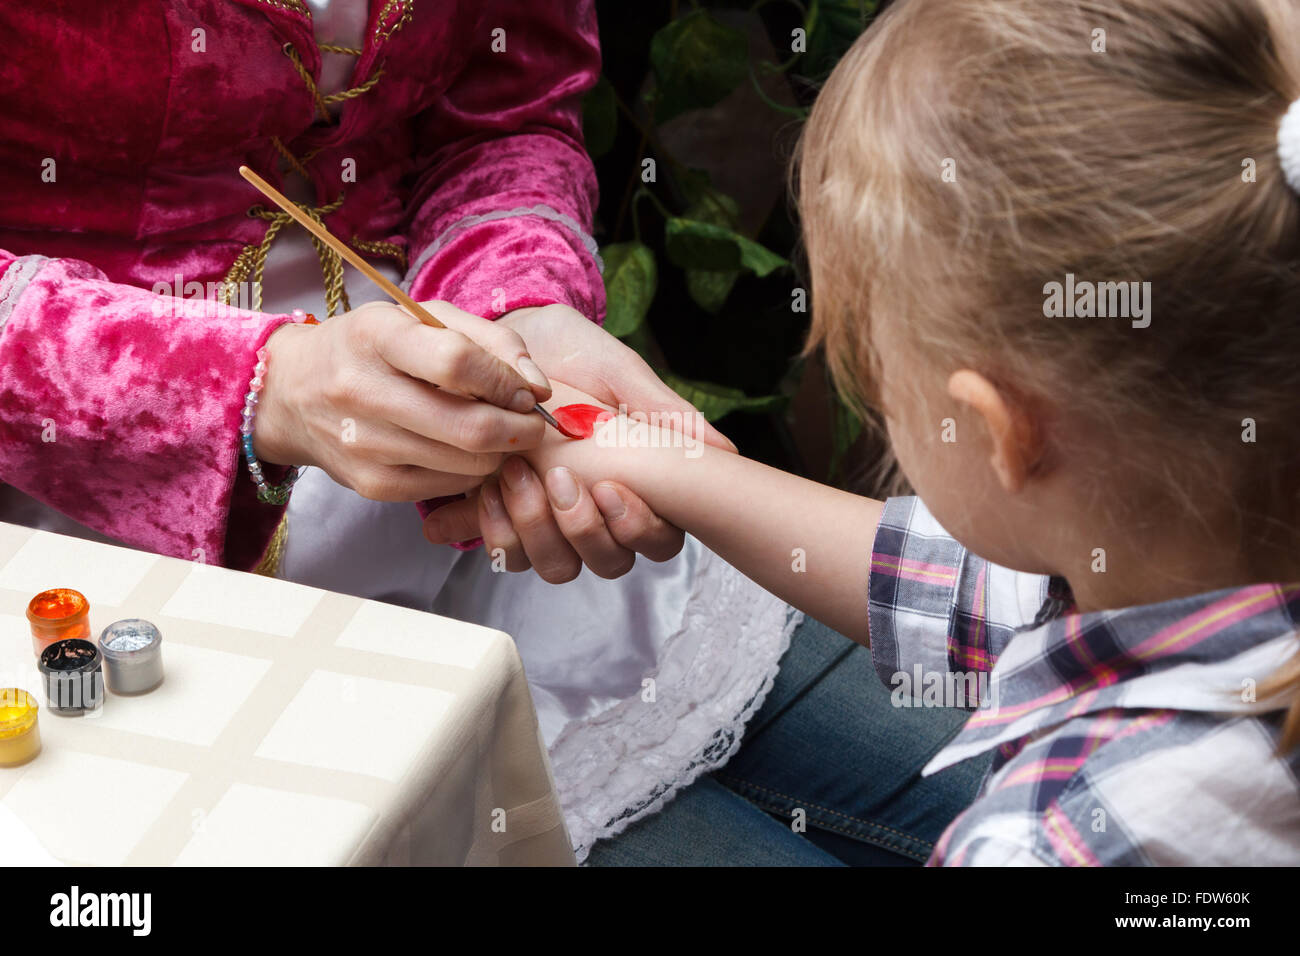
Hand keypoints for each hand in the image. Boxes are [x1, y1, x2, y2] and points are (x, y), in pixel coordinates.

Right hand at [254, 300, 552, 500]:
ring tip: (499, 434)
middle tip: (532, 423)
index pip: (457, 363)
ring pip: (467, 463)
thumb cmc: (373, 348)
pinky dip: (473, 473)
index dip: (506, 381)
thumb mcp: (423, 319)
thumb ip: (490, 340)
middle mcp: (363, 391)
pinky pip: (449, 486)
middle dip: (519, 429)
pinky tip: (467, 453)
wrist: (293, 392)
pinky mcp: (371, 484)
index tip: (527, 390)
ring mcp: (364, 444)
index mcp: (377, 336)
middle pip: (469, 426)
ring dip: (500, 453)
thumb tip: (537, 387)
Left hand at [423, 305, 736, 580]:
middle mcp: (598, 515)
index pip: (658, 540)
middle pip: (609, 562)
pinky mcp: (507, 518)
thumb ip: (664, 413)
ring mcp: (552, 522)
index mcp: (638, 487)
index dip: (637, 528)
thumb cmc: (574, 354)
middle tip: (560, 477)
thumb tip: (725, 452)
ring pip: (557, 566)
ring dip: (536, 528)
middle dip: (583, 529)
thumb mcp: (619, 374)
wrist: (510, 337)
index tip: (609, 488)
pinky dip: (495, 528)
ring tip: (516, 474)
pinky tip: (488, 487)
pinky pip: (507, 554)